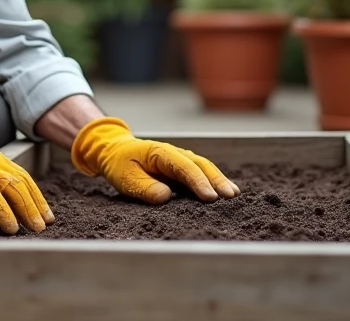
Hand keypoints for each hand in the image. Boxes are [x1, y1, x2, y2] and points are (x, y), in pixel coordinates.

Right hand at [0, 121, 53, 233]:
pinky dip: (3, 211)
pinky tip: (10, 225)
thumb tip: (11, 206)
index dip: (37, 198)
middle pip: (21, 185)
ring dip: (24, 210)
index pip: (24, 179)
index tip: (47, 216)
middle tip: (43, 226)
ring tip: (33, 228)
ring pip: (11, 189)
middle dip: (35, 206)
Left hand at [70, 117, 239, 204]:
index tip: (210, 197)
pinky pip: (199, 174)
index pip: (184, 167)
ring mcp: (180, 160)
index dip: (198, 182)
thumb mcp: (126, 178)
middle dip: (216, 180)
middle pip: (200, 165)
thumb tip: (166, 196)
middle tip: (230, 196)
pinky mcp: (181, 169)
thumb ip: (145, 188)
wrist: (115, 152)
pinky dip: (213, 181)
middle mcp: (175, 154)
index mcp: (161, 153)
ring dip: (218, 180)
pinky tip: (224, 192)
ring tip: (233, 194)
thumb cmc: (120, 164)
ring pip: (204, 168)